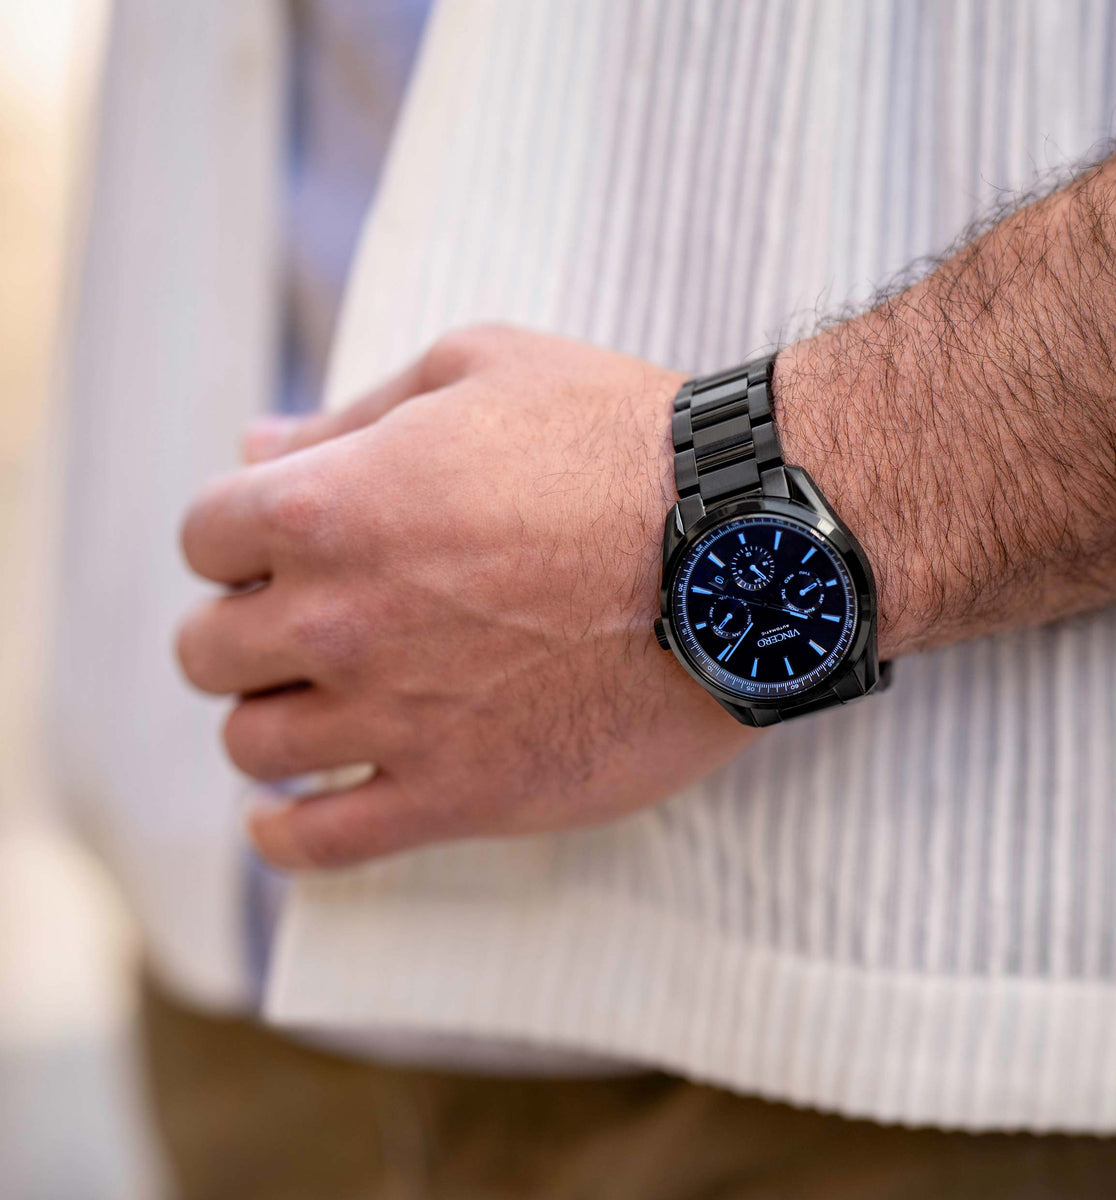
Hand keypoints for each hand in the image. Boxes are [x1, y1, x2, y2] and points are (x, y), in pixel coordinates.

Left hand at [177, 326, 759, 867]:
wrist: (741, 555)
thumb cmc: (619, 444)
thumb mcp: (481, 370)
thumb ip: (352, 415)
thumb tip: (254, 445)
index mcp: (329, 506)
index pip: (204, 535)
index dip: (241, 535)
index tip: (289, 545)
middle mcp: (337, 620)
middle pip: (208, 650)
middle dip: (245, 628)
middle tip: (308, 621)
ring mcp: (393, 720)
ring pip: (253, 746)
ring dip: (271, 719)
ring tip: (319, 703)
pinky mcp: (457, 797)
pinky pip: (320, 844)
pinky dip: (284, 833)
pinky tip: (287, 812)